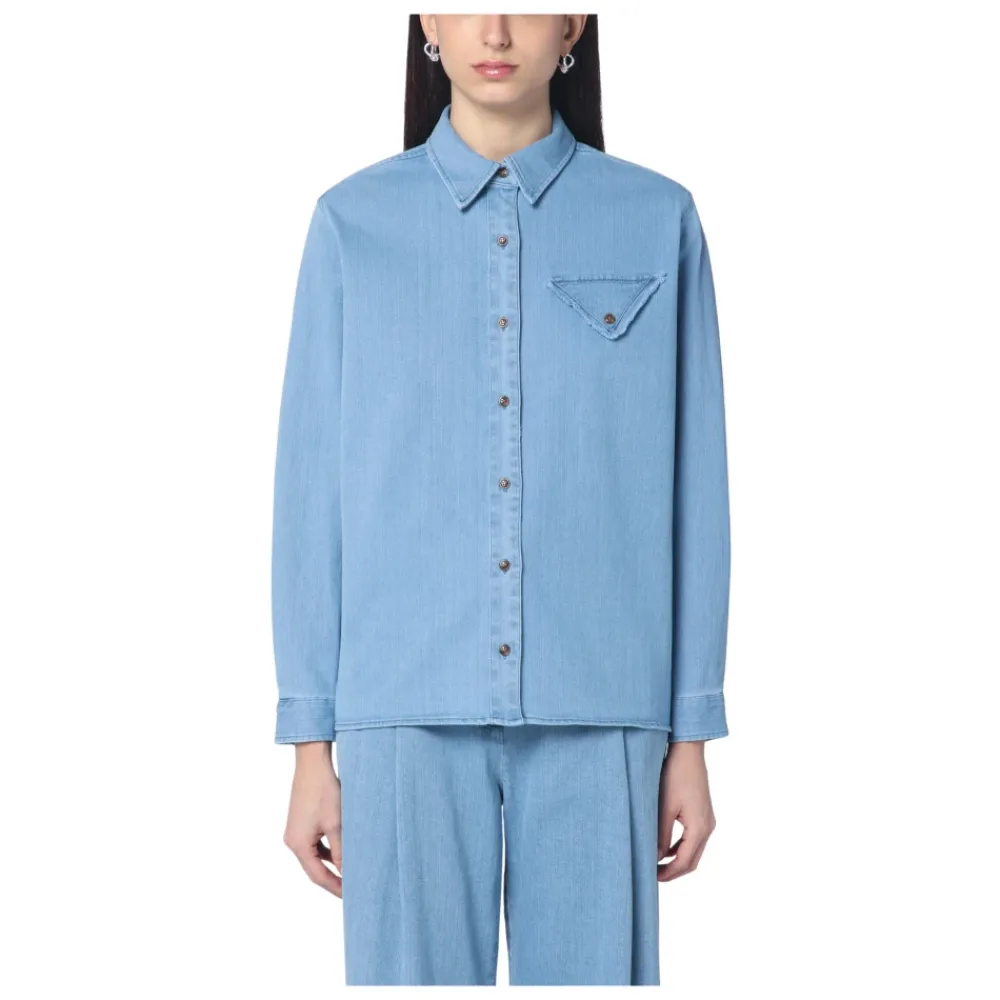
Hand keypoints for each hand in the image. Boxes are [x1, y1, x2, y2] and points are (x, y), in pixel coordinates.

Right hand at [283, 741, 342, 896]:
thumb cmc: (324, 792)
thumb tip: (347, 873)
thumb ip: (341, 851)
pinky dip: (327, 850)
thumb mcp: (336, 824)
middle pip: (314, 868)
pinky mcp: (300, 822)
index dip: (335, 887)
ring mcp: (295, 831)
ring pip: (315, 855)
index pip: (317, 876)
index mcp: (298, 845)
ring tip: (349, 873)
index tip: (350, 896)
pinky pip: (314, 843)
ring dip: (331, 864)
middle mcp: (292, 840)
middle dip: (333, 878)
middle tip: (352, 888)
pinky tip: (341, 851)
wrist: (313, 764)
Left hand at [657, 740, 716, 881]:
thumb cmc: (675, 776)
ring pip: (693, 851)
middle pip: (692, 861)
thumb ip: (661, 836)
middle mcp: (707, 827)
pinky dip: (680, 847)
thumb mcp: (664, 807)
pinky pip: (693, 839)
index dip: (668, 874)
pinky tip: (665, 847)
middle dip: (673, 871)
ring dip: (677, 860)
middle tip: (652, 874)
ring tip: (656, 863)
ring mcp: (707, 820)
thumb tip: (656, 858)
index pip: (685, 863)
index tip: (651, 878)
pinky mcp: (703, 813)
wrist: (688, 752)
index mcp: (700, 828)